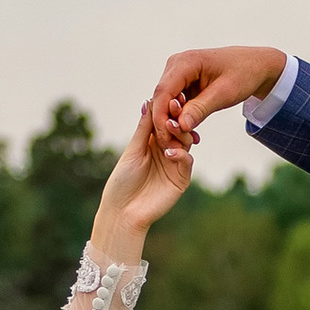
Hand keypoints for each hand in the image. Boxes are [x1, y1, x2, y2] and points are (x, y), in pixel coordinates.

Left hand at [95, 96, 195, 248]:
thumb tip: (149, 101)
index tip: (169, 96)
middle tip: (176, 106)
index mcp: (152, 142)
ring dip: (179, 133)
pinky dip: (181, 154)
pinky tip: (169, 152)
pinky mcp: (181, 179)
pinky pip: (187, 161)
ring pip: (185, 142)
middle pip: (177, 129)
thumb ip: (144, 128)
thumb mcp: (132, 151)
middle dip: (176, 117)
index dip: (167, 109)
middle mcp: (166, 150)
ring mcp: (175, 164)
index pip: (164, 121)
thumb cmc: (122, 182)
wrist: (123, 212)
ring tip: (171, 128)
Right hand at [150, 45, 288, 149]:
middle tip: (175, 147)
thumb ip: (201, 109)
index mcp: (185, 62)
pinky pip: (173, 104)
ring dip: (171, 123)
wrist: (256, 66)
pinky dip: (179, 119)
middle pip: (160, 99)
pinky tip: (189, 133)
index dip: (161, 118)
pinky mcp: (182, 84)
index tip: (167, 139)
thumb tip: (180, 125)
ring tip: (186, 140)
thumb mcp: (224, 93)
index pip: (163, 93)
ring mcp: (177, 74)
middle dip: (165, 124)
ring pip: (164, 103)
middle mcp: (176, 65)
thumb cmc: (243, 74)